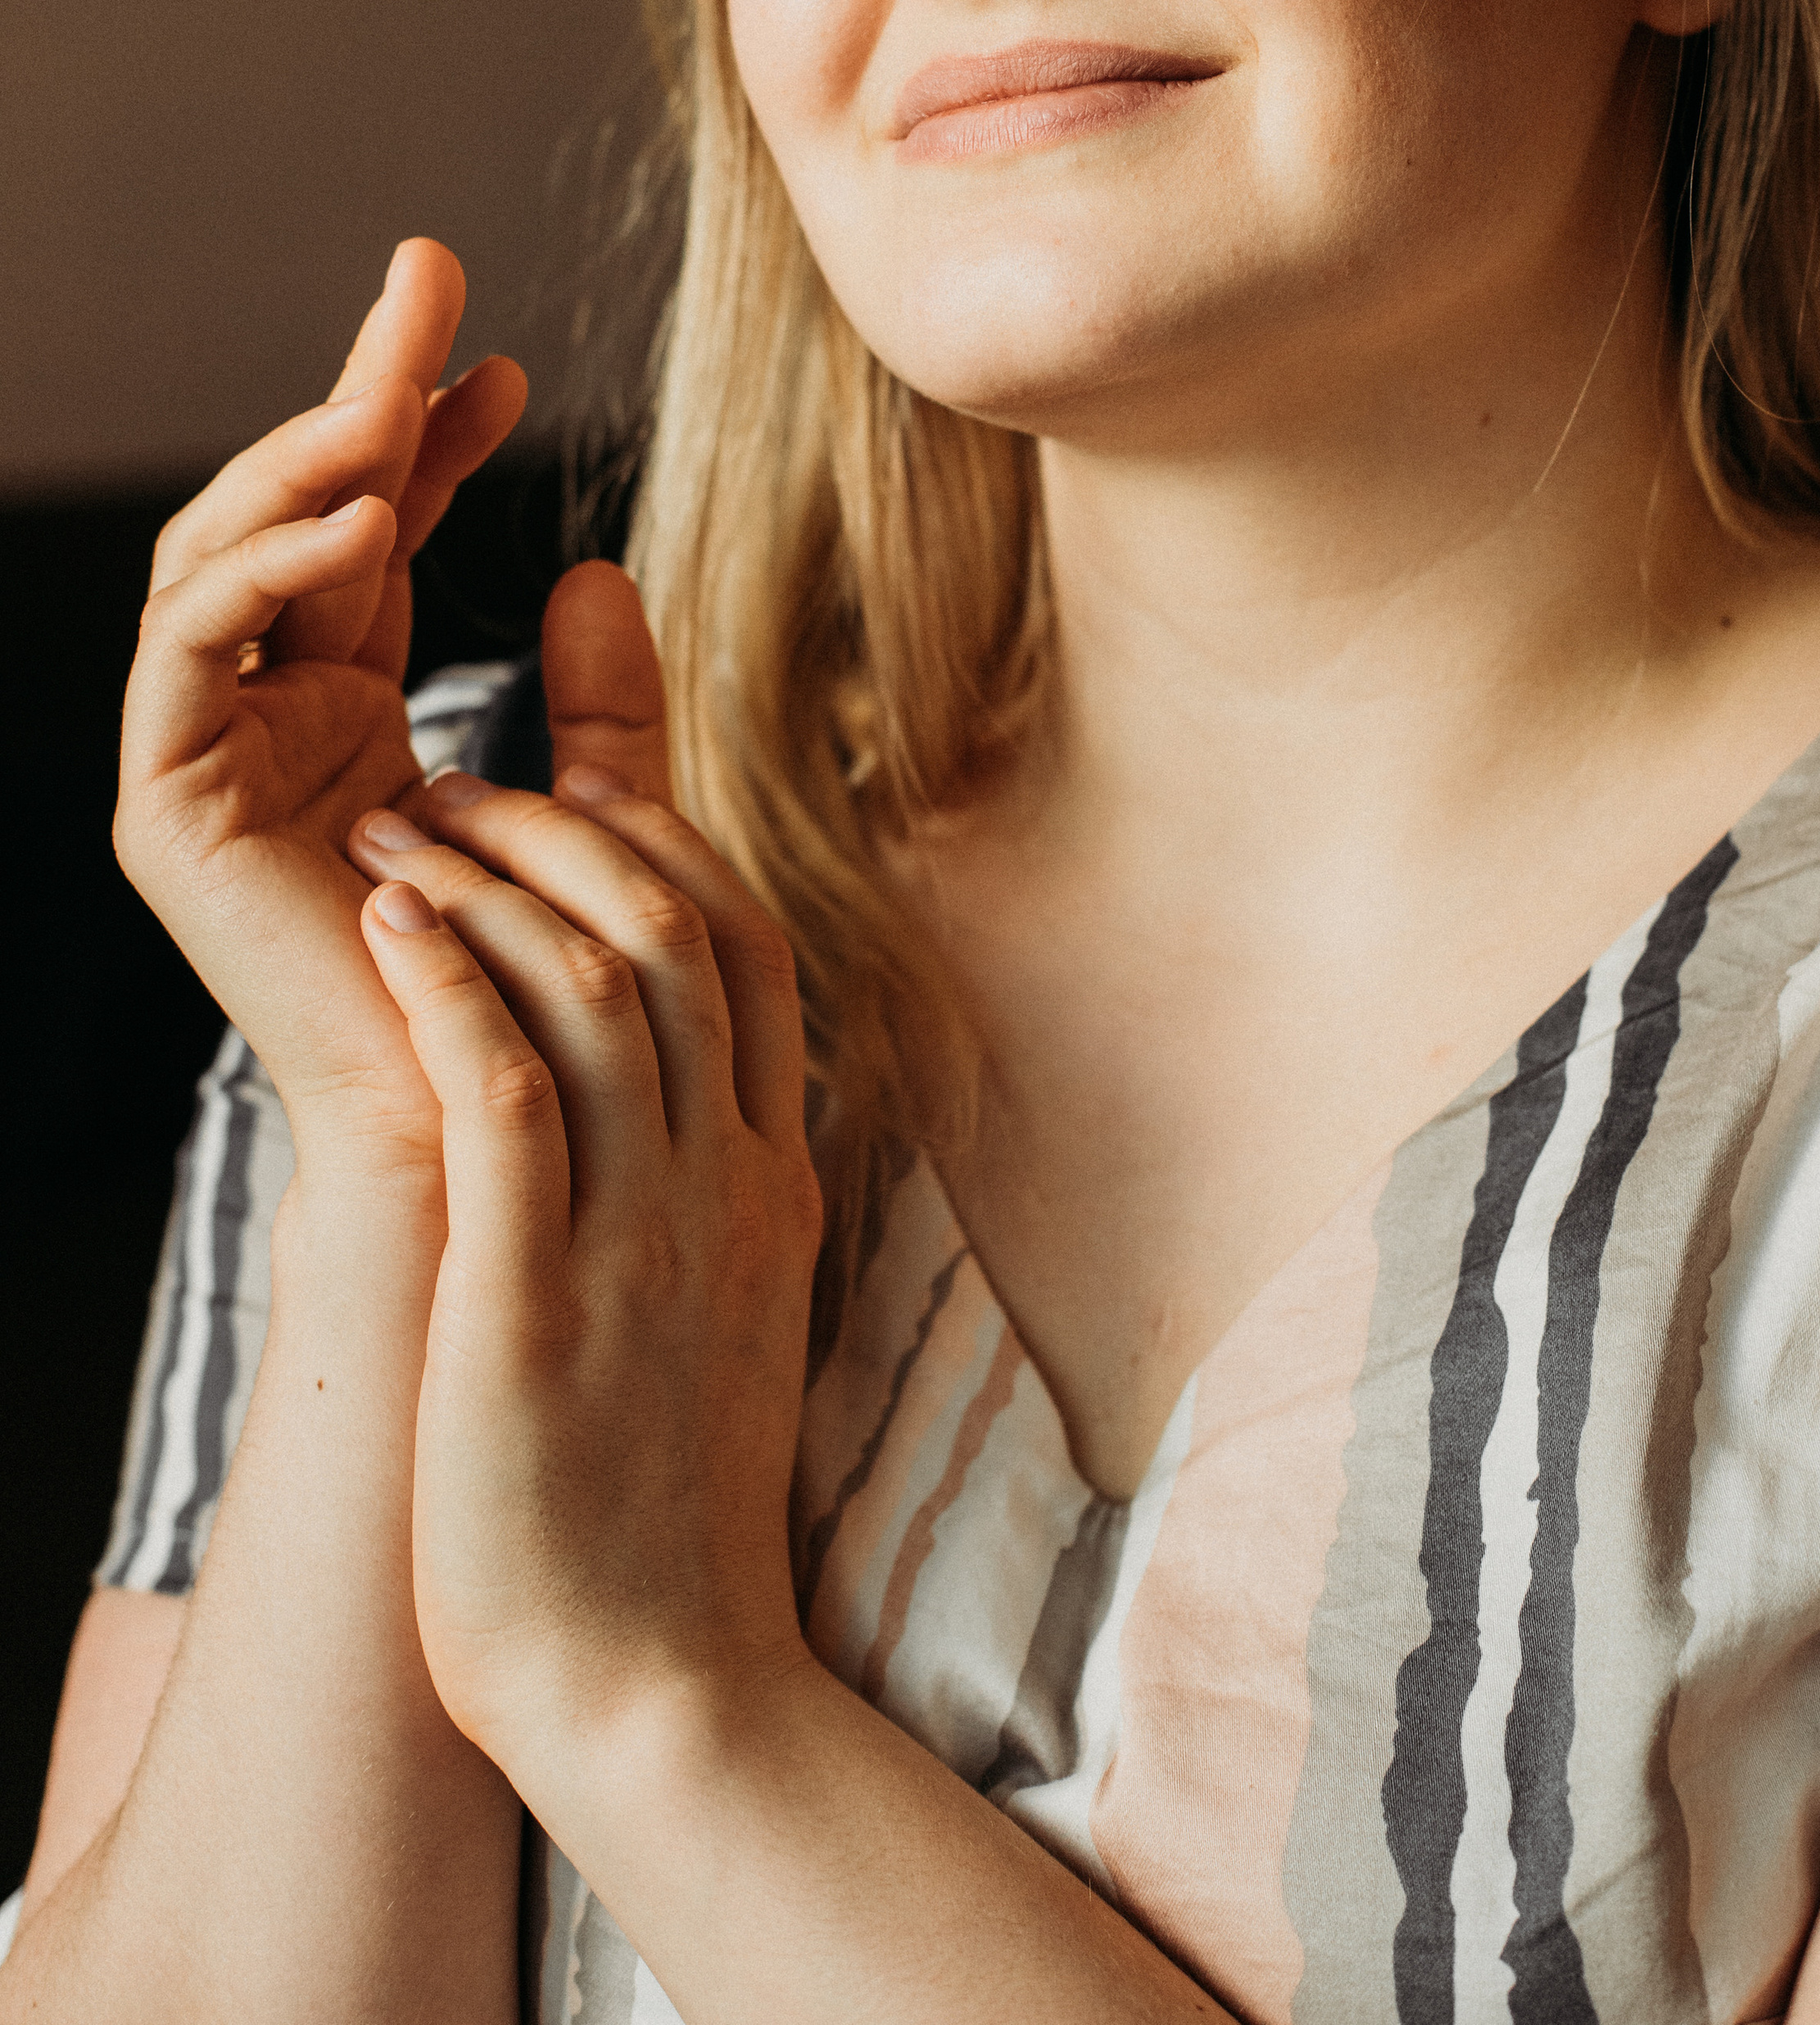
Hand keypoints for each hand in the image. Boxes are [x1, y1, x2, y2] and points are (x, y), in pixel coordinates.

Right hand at [114, 239, 526, 1169]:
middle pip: (287, 517)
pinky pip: (181, 652)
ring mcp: (197, 760)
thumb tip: (607, 565)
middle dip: (354, 394)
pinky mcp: (162, 808)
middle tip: (426, 279)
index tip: (506, 356)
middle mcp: (257, 720)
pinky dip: (261, 570)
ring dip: (302, 460)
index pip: (369, 533)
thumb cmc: (542, 983)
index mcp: (341, 708)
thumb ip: (596, 699)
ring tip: (393, 397)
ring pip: (216, 560)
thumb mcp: (582, 802)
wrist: (494, 1123)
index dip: (425, 434)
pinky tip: (356, 514)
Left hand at [344, 651, 823, 1794]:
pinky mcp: (538, 1305)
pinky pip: (512, 1100)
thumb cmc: (661, 1517)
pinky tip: (390, 930)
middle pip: (677, 935)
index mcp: (768, 1186)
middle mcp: (724, 1188)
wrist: (663, 1694)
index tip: (569, 791)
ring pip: (604, 989)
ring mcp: (645, 1242)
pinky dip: (451, 991)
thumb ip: (698, 1196)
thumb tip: (660, 1106)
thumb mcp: (716, 1320)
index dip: (659, 840)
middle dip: (563, 828)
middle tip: (451, 787)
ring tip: (393, 833)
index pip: (746, 951)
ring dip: (493, 885)